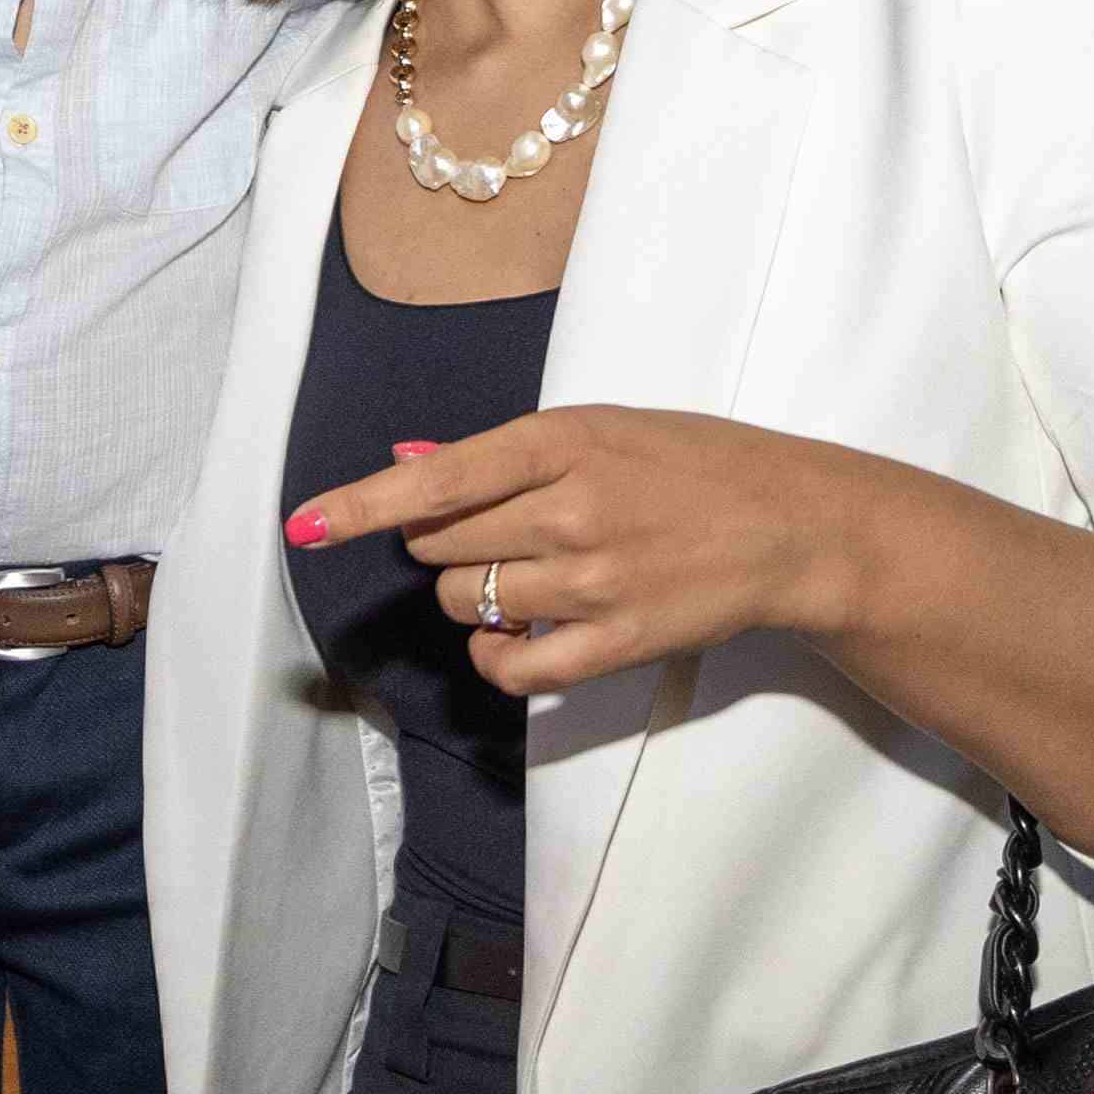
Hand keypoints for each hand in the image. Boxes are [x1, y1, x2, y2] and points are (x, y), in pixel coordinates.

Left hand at [286, 408, 861, 699]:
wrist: (789, 524)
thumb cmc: (690, 465)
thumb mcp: (600, 428)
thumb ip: (502, 453)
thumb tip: (406, 462)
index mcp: (562, 442)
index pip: (435, 480)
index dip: (359, 505)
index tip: (303, 524)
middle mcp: (569, 511)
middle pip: (439, 544)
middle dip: (441, 541)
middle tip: (495, 530)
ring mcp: (591, 582)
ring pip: (463, 601)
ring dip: (468, 593)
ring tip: (522, 574)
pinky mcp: (614, 643)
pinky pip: (511, 665)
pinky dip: (491, 654)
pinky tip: (506, 636)